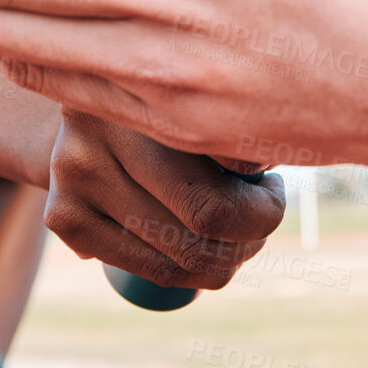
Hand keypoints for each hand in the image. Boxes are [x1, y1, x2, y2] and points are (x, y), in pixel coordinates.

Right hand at [42, 108, 285, 287]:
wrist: (87, 111)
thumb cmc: (174, 104)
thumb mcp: (206, 95)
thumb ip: (244, 123)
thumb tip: (303, 152)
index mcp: (146, 94)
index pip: (231, 172)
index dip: (265, 199)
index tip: (273, 183)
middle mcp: (100, 132)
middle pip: (208, 220)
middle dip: (254, 232)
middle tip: (264, 211)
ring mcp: (74, 177)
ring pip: (181, 258)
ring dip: (230, 258)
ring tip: (242, 231)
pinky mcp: (64, 218)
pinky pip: (152, 271)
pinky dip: (192, 272)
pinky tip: (205, 244)